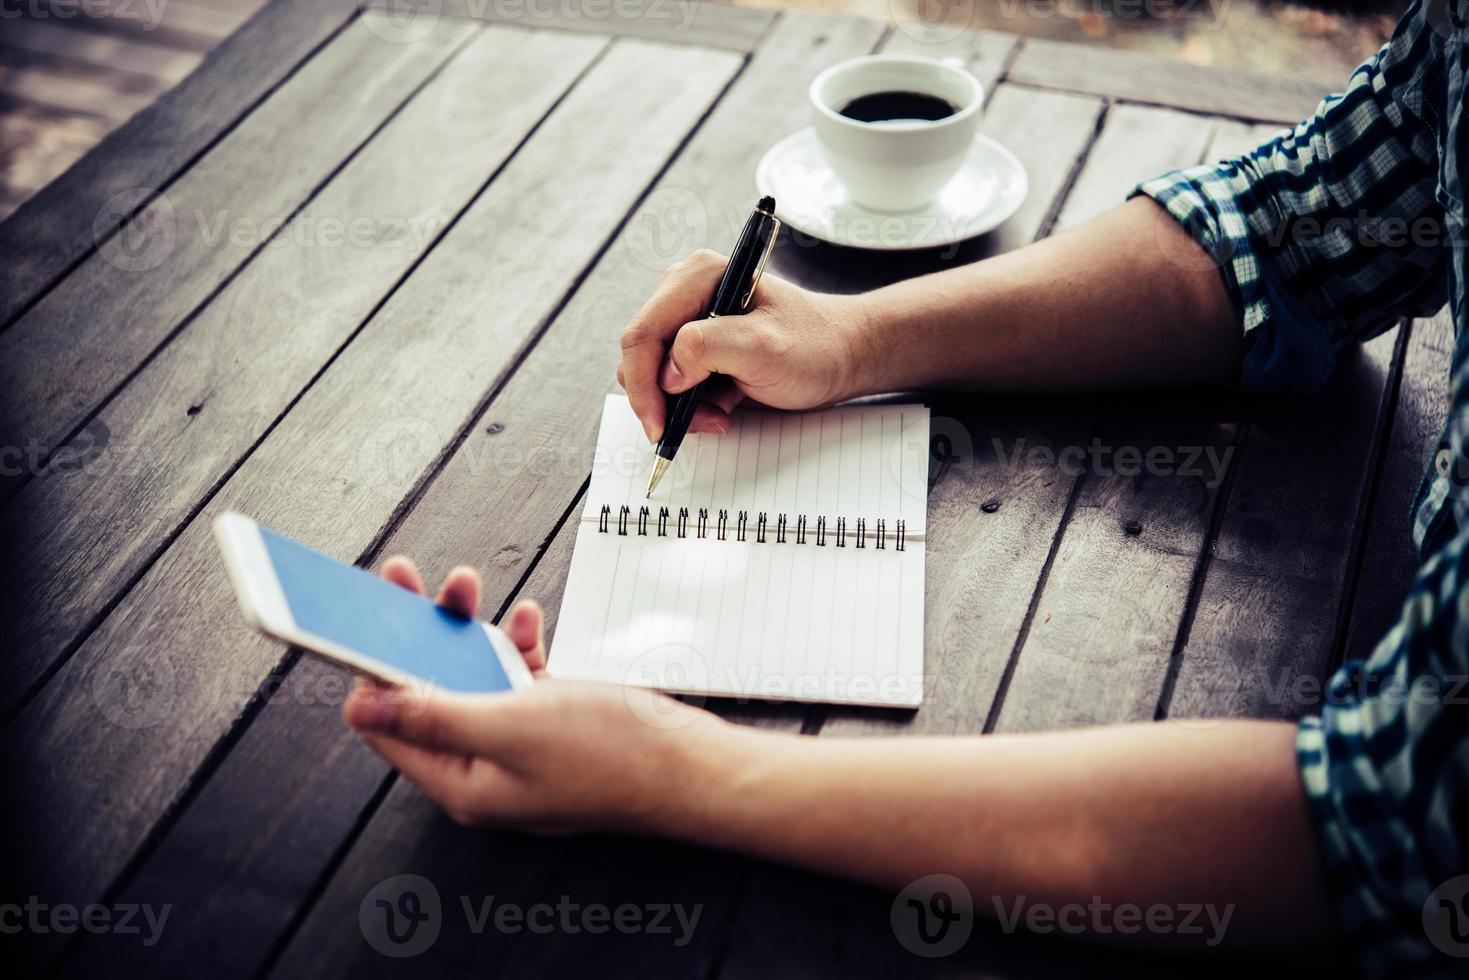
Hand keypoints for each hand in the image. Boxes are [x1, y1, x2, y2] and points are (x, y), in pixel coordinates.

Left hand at [341, 556, 732, 833]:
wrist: (690, 764)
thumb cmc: (612, 757)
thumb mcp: (511, 726)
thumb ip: (434, 714)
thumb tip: (362, 707)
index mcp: (463, 781)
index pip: (390, 725)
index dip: (373, 671)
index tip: (363, 619)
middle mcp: (484, 764)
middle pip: (428, 690)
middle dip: (417, 633)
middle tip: (406, 580)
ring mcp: (519, 742)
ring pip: (473, 675)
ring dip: (469, 629)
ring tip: (468, 585)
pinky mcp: (551, 723)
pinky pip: (517, 676)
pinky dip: (518, 644)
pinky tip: (529, 620)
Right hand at [617, 249, 872, 442]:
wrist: (843, 357)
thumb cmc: (815, 346)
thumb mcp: (763, 347)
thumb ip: (706, 348)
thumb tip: (666, 372)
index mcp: (699, 277)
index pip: (643, 333)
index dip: (644, 384)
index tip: (660, 425)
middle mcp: (686, 292)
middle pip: (642, 354)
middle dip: (662, 399)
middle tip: (702, 423)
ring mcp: (690, 318)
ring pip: (654, 373)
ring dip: (678, 406)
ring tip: (718, 415)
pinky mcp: (697, 346)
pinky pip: (671, 382)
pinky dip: (689, 405)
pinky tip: (722, 409)